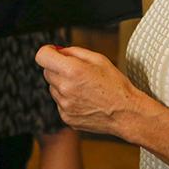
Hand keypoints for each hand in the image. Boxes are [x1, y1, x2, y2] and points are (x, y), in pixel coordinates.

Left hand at [35, 45, 149, 139]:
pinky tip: (84, 100)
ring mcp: (64, 105)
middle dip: (57, 68)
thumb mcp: (98, 59)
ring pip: (53, 87)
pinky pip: (59, 102)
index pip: (42, 56)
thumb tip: (58, 51)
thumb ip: (73, 51)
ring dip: (62, 84)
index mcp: (72, 70)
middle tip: (76, 71)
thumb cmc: (115, 85)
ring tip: (84, 88)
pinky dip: (67, 99)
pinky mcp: (66, 117)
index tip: (53, 52)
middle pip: (47, 71)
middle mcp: (65, 88)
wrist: (126, 113)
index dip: (47, 51)